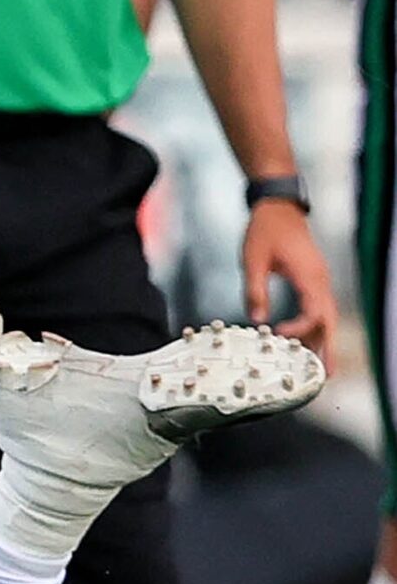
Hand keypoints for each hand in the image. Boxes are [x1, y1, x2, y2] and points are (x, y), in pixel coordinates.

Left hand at [243, 197, 335, 359]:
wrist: (278, 208)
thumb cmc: (265, 230)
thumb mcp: (253, 259)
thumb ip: (255, 290)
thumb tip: (256, 320)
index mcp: (308, 276)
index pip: (314, 312)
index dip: (299, 329)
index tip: (277, 335)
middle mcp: (320, 280)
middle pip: (329, 319)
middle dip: (328, 347)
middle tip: (326, 374)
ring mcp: (319, 279)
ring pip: (327, 315)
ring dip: (324, 338)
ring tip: (320, 366)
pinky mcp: (313, 278)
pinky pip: (320, 306)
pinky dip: (317, 325)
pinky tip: (308, 339)